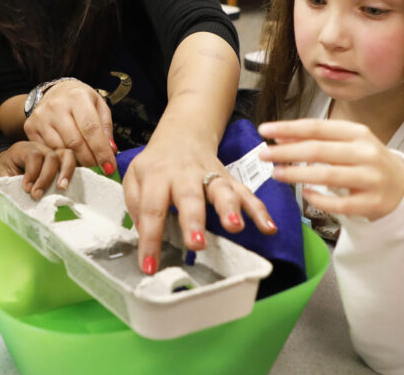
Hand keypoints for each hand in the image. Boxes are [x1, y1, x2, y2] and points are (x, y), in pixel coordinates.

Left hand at [0, 141, 77, 197]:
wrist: (9, 166)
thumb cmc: (5, 171)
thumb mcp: (1, 175)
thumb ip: (8, 182)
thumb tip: (18, 194)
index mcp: (22, 149)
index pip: (33, 155)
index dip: (32, 173)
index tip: (27, 189)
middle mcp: (40, 147)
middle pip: (51, 156)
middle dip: (46, 177)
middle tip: (38, 195)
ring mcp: (52, 152)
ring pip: (66, 155)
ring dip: (66, 172)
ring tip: (62, 188)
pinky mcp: (60, 160)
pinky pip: (71, 161)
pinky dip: (71, 173)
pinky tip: (68, 186)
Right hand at [23, 79, 116, 172]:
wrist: (54, 92)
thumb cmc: (80, 100)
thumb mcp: (98, 106)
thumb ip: (106, 128)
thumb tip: (110, 150)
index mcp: (77, 97)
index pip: (91, 128)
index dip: (101, 151)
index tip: (109, 166)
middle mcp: (56, 106)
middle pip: (75, 142)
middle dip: (89, 160)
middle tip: (97, 167)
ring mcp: (41, 117)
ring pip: (60, 149)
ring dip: (74, 161)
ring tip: (84, 162)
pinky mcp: (30, 127)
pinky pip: (47, 151)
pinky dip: (59, 158)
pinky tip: (67, 157)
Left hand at [121, 138, 275, 275]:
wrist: (182, 136)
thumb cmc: (156, 165)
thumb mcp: (134, 177)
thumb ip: (136, 204)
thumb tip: (143, 232)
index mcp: (157, 175)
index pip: (151, 209)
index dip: (150, 239)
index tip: (149, 266)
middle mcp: (185, 175)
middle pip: (190, 197)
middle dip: (194, 220)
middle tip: (196, 243)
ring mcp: (210, 176)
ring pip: (222, 190)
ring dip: (230, 208)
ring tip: (235, 227)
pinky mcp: (229, 179)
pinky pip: (246, 193)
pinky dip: (259, 210)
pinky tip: (268, 228)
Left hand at [258, 118, 403, 221]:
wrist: (402, 187)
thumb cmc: (365, 161)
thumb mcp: (345, 144)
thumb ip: (316, 140)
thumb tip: (279, 138)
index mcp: (357, 133)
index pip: (317, 128)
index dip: (288, 128)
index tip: (264, 130)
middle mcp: (366, 153)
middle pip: (319, 150)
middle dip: (287, 152)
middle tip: (263, 155)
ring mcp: (371, 178)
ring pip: (327, 176)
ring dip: (297, 174)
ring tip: (276, 174)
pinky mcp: (372, 203)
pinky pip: (340, 204)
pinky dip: (319, 199)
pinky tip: (305, 194)